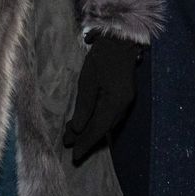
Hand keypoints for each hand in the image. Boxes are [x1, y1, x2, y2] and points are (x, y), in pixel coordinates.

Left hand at [62, 34, 141, 162]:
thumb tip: (78, 130)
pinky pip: (109, 115)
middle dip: (85, 138)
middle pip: (103, 128)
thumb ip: (84, 107)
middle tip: (68, 145)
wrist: (121, 39)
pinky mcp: (124, 96)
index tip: (74, 156)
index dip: (85, 143)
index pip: (98, 129)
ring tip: (72, 134)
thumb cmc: (102, 57)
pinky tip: (86, 121)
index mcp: (116, 103)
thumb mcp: (88, 81)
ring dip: (90, 129)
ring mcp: (126, 101)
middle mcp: (124, 106)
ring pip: (106, 122)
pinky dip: (97, 120)